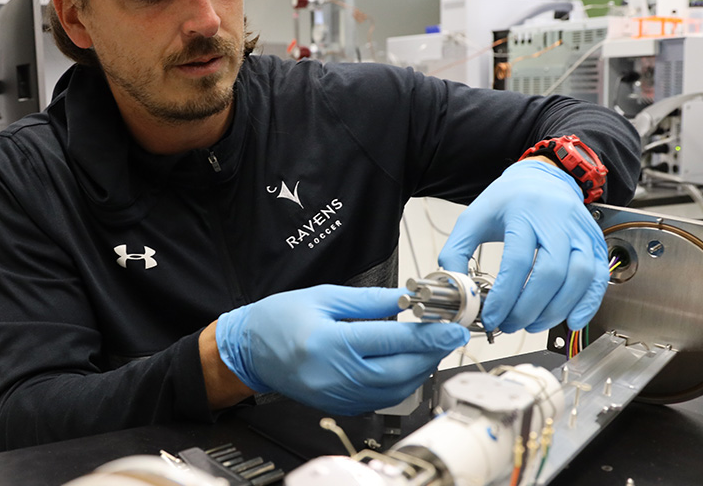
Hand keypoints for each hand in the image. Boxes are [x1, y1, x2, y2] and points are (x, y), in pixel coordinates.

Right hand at [215, 285, 468, 414]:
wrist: (250, 349)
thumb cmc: (281, 318)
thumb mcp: (325, 296)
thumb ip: (370, 300)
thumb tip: (407, 299)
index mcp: (330, 343)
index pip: (391, 340)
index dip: (427, 335)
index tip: (452, 327)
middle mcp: (335, 375)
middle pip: (399, 370)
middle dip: (431, 353)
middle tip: (450, 336)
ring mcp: (337, 395)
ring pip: (395, 389)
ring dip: (420, 369)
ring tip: (432, 348)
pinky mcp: (339, 405)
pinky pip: (381, 399)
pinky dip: (402, 383)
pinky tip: (409, 365)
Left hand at [438, 159, 607, 333]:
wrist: (544, 177)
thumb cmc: (510, 200)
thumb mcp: (474, 218)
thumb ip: (457, 251)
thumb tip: (456, 287)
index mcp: (523, 212)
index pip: (517, 261)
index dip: (504, 296)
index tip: (491, 317)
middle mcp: (557, 220)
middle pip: (551, 272)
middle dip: (530, 308)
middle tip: (511, 325)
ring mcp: (580, 231)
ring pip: (580, 277)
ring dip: (557, 310)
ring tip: (533, 324)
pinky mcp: (595, 243)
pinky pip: (600, 278)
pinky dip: (588, 304)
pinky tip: (570, 320)